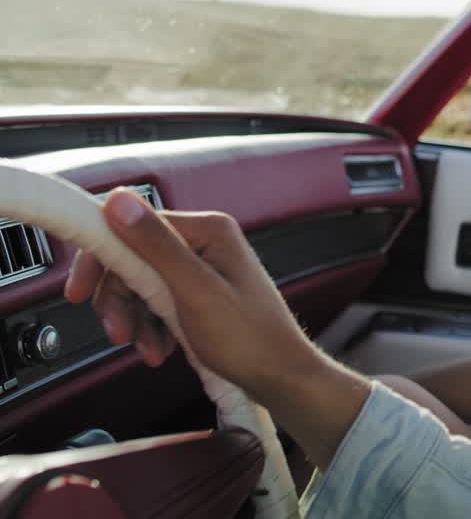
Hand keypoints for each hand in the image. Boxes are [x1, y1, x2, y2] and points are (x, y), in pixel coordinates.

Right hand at [66, 190, 370, 469]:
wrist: (280, 377)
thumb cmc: (250, 339)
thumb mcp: (196, 292)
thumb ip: (156, 247)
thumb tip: (118, 202)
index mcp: (207, 230)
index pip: (132, 225)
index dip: (100, 259)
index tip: (81, 292)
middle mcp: (205, 242)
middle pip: (132, 259)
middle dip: (120, 300)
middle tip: (120, 332)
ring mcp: (202, 267)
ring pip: (140, 285)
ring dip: (135, 319)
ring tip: (148, 347)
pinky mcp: (199, 292)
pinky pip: (156, 302)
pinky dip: (150, 327)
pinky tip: (161, 348)